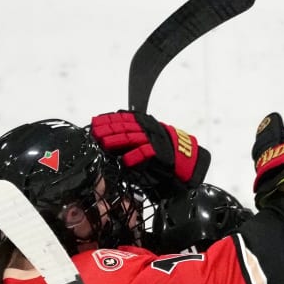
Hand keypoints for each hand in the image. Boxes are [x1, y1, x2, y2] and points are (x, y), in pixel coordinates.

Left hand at [89, 110, 209, 195]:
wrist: (189, 164)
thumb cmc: (166, 158)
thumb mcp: (146, 145)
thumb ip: (131, 143)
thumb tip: (111, 145)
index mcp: (145, 126)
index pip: (123, 119)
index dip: (108, 120)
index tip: (94, 123)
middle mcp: (149, 130)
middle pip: (125, 126)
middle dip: (109, 129)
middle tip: (95, 132)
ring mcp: (155, 141)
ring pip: (133, 137)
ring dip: (117, 140)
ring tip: (104, 143)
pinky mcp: (162, 154)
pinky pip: (147, 153)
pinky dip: (136, 157)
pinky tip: (125, 160)